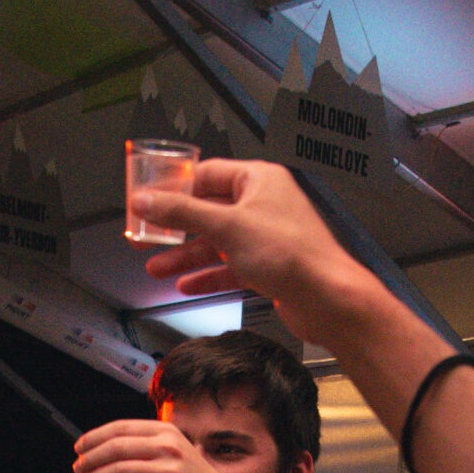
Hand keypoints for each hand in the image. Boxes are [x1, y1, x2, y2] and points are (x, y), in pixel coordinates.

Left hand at [70, 418, 234, 472]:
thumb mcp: (176, 454)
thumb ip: (147, 448)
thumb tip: (107, 452)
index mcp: (167, 432)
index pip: (121, 428)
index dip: (95, 438)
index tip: (80, 448)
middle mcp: (168, 448)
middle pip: (116, 448)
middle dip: (90, 459)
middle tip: (78, 469)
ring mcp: (169, 472)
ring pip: (119, 472)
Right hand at [134, 159, 378, 344]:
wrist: (327, 298)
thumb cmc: (294, 255)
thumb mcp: (226, 227)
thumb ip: (182, 213)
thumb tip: (148, 201)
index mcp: (258, 180)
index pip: (206, 174)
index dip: (174, 188)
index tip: (149, 200)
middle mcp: (263, 204)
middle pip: (208, 211)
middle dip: (175, 228)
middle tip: (146, 236)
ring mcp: (266, 236)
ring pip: (217, 242)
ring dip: (186, 256)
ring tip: (158, 266)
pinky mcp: (268, 265)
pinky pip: (230, 266)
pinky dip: (208, 275)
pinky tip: (188, 283)